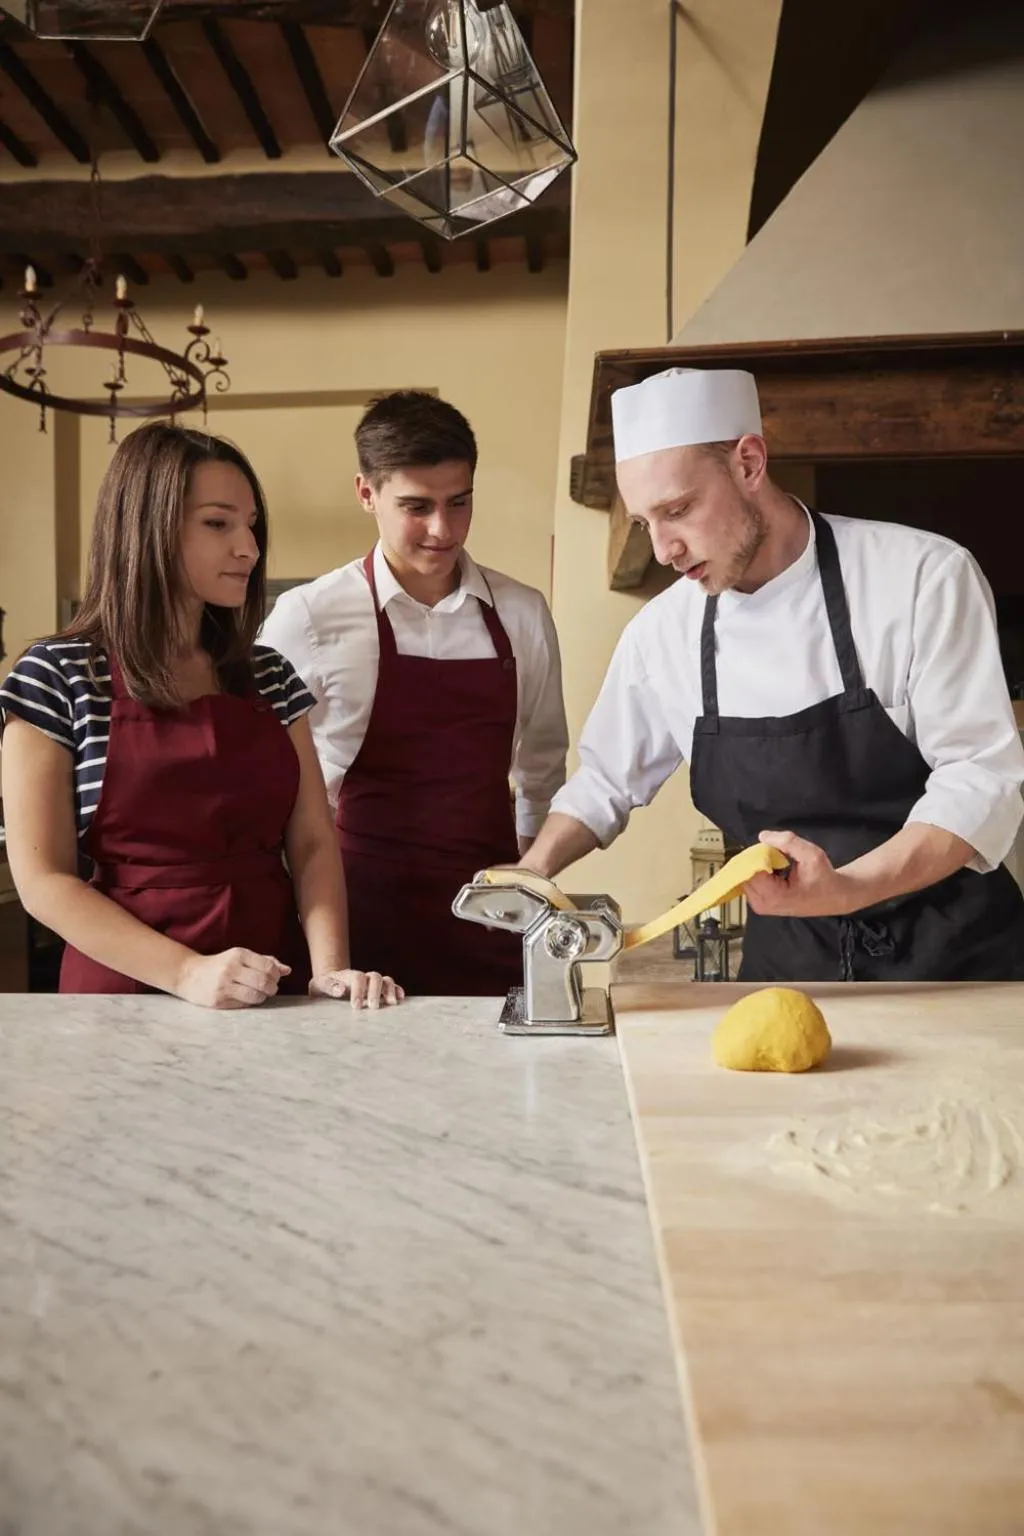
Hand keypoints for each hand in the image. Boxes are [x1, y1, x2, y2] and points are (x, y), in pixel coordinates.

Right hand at [176, 949, 290, 1009]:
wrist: (190, 975)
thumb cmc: (221, 965)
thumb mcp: (241, 957)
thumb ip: (265, 961)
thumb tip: (287, 970)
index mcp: (239, 954)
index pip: (268, 966)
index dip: (276, 975)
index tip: (274, 978)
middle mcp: (231, 968)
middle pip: (264, 982)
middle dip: (272, 988)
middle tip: (270, 989)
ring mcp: (224, 985)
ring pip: (256, 995)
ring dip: (263, 997)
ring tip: (260, 994)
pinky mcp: (218, 1000)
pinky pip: (244, 1004)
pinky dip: (250, 1002)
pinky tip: (246, 998)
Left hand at [309, 969, 404, 1008]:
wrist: (328, 983)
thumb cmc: (323, 986)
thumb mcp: (319, 985)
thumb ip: (328, 986)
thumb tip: (340, 990)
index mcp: (348, 976)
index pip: (357, 978)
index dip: (358, 991)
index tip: (356, 1006)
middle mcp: (363, 977)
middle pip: (374, 977)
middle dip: (375, 992)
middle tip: (373, 1007)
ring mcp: (371, 983)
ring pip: (385, 980)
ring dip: (390, 990)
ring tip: (392, 1003)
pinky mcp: (378, 990)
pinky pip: (391, 987)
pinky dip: (397, 990)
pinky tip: (400, 998)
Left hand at [744, 831, 856, 918]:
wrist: (834, 896)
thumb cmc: (824, 878)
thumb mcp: (811, 854)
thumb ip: (787, 842)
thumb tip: (763, 836)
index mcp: (774, 896)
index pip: (750, 868)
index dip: (759, 854)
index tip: (776, 851)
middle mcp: (762, 904)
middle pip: (745, 872)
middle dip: (758, 858)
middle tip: (780, 856)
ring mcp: (760, 905)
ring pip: (746, 875)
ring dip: (759, 864)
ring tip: (781, 865)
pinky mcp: (760, 903)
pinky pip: (751, 881)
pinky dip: (761, 871)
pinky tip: (777, 871)